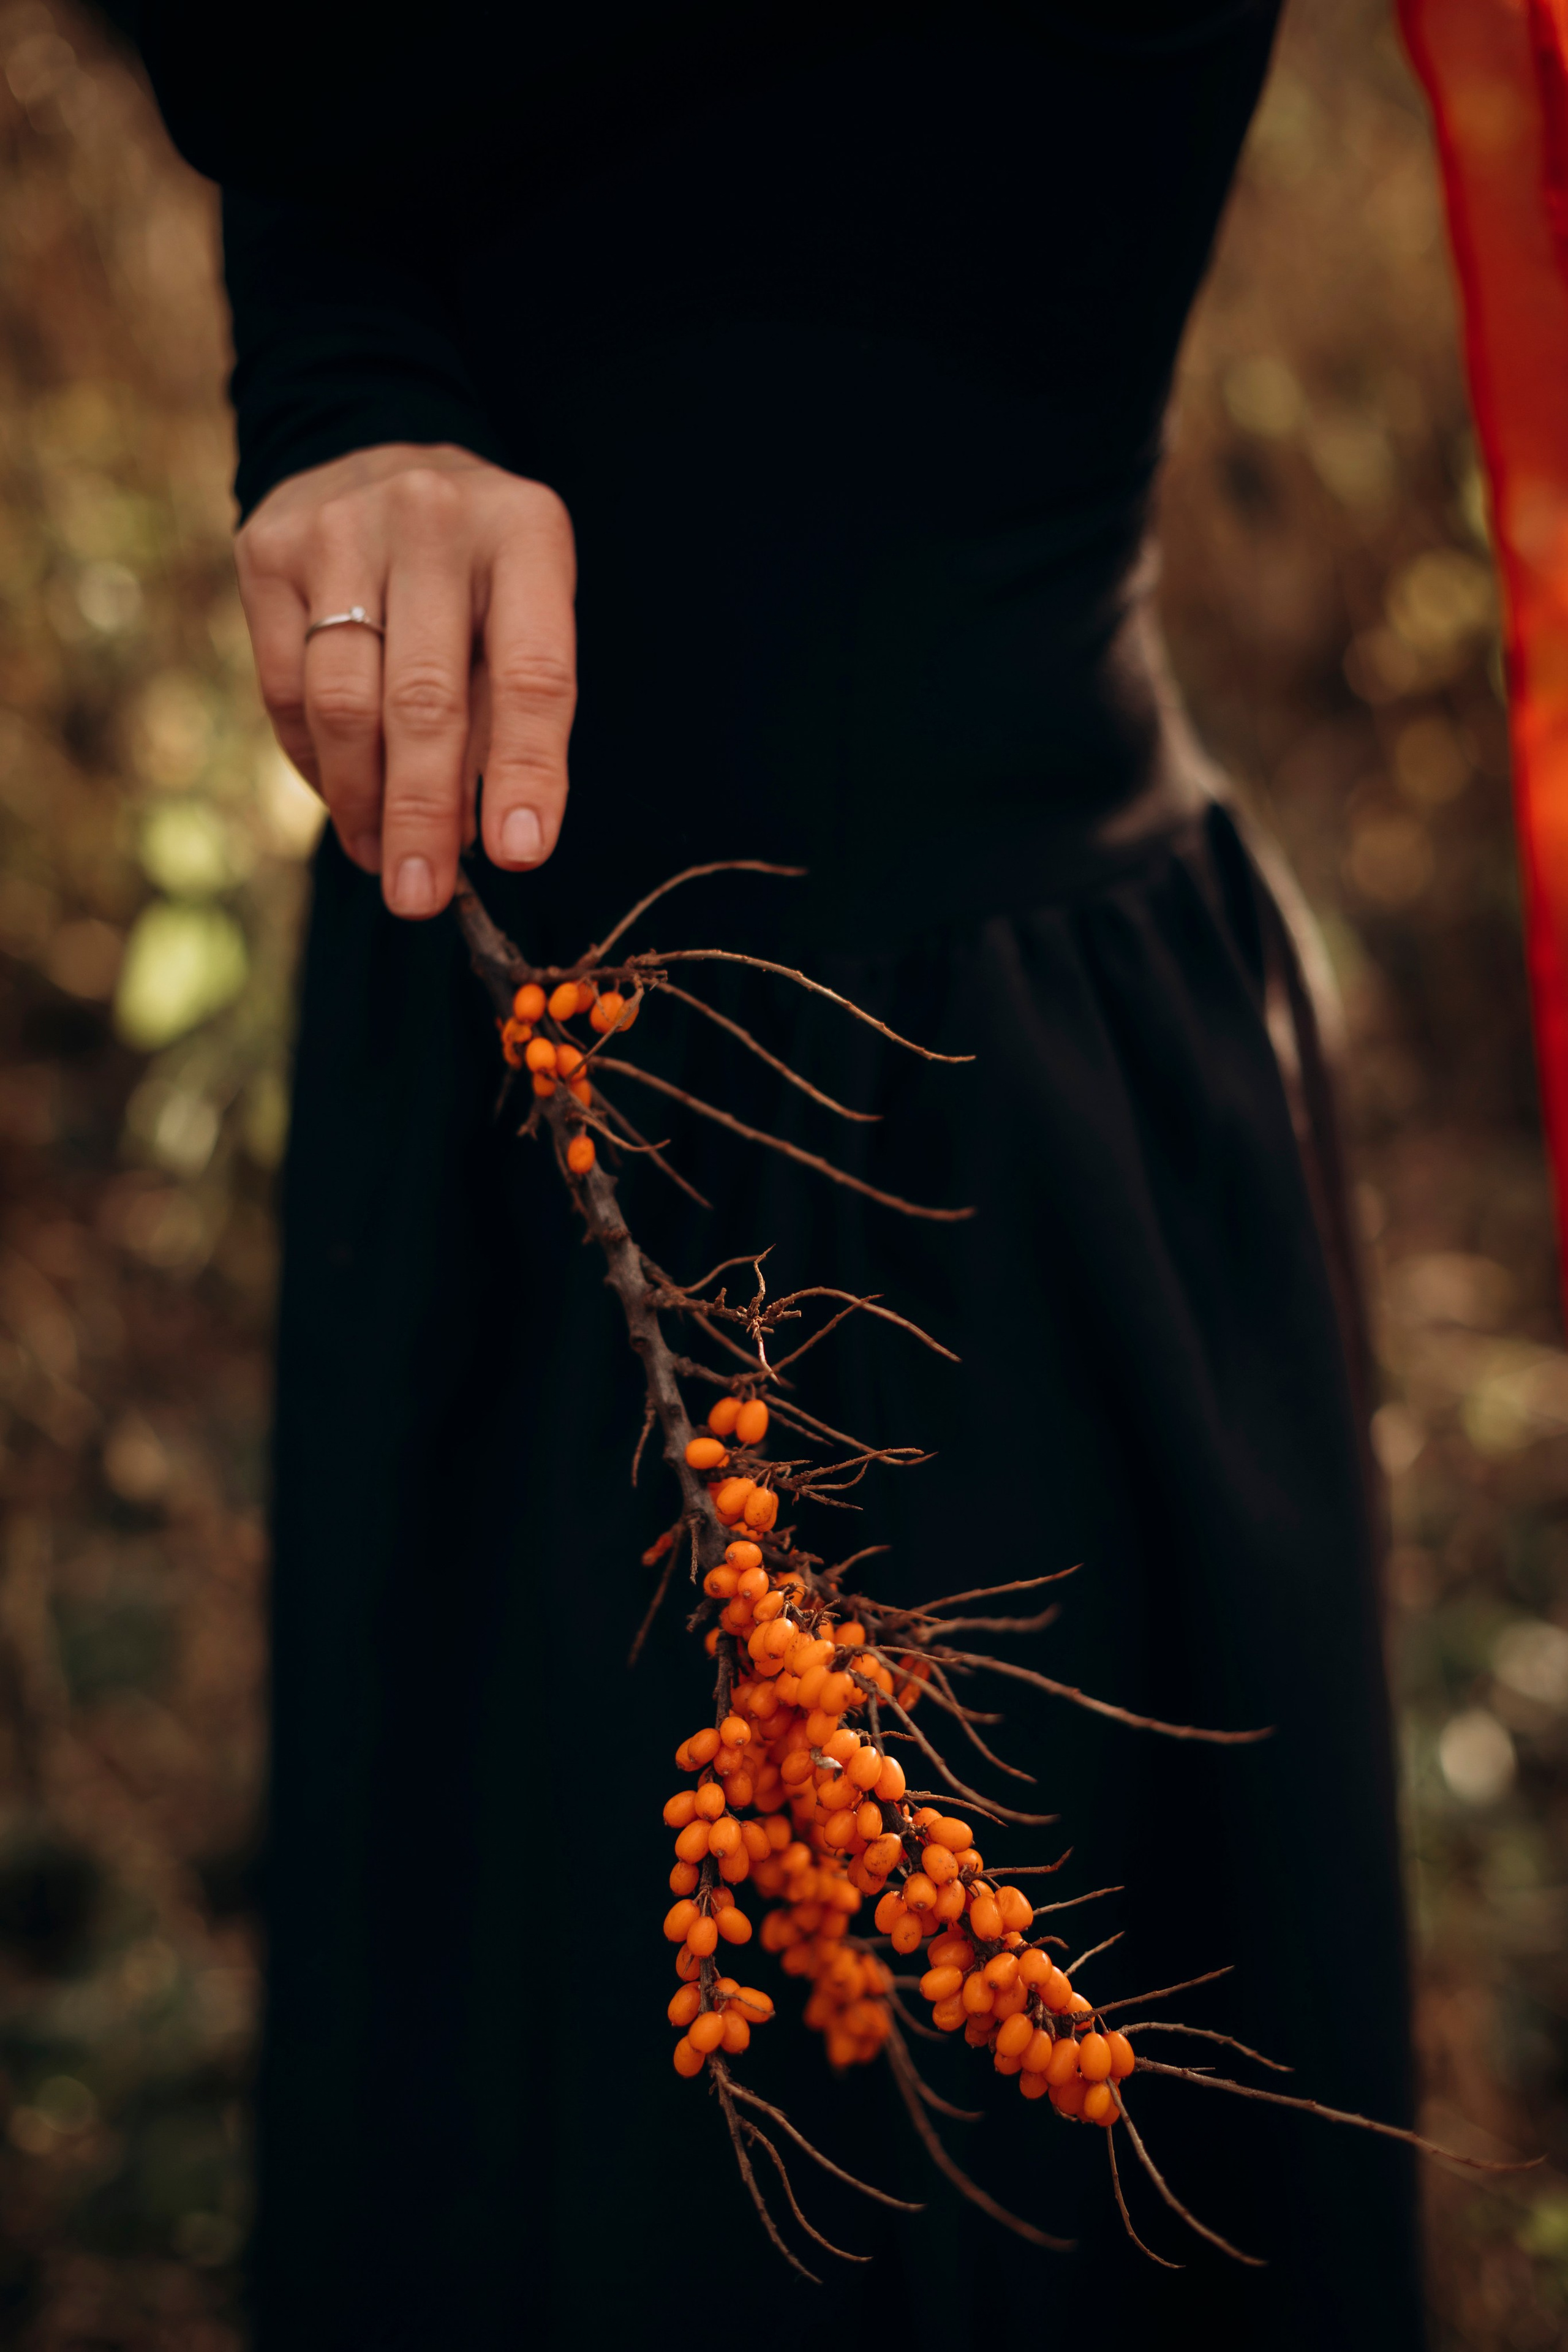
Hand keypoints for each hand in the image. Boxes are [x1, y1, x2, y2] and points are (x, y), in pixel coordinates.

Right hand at [235, 443, 576, 917]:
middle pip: (425, 700)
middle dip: (424, 815)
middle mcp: (432, 519)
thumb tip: (477, 838)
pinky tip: (346, 803)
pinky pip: (285, 690)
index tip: (518, 855)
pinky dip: (318, 764)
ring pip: (345, 704)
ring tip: (386, 862)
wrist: (374, 452)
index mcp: (526, 533)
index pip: (532, 674)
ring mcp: (341, 528)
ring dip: (364, 802)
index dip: (525, 772)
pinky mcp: (267, 550)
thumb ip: (510, 712)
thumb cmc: (472, 568)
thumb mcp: (523, 609)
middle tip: (422, 898)